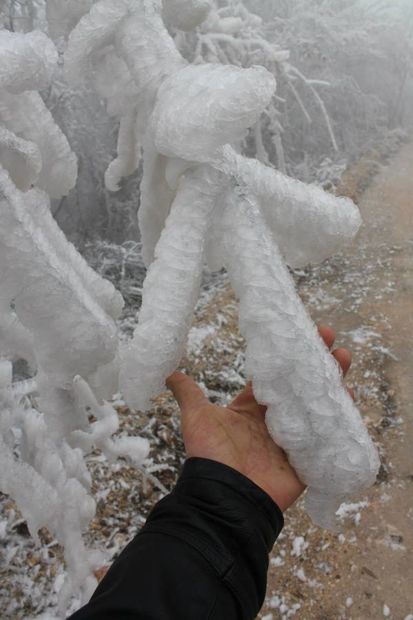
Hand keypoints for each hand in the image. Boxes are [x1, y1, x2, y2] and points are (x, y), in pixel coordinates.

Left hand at [167, 326, 351, 511]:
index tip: (304, 335)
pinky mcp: (306, 459)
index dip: (288, 356)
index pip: (275, 375)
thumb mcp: (197, 417)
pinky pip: (327, 436)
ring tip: (345, 361)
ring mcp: (292, 439)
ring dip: (333, 384)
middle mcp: (273, 421)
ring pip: (317, 406)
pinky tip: (350, 398)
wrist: (223, 498)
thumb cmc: (209, 457)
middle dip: (317, 364)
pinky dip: (340, 418)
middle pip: (301, 386)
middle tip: (332, 343)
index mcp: (251, 409)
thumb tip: (167, 373)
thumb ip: (188, 393)